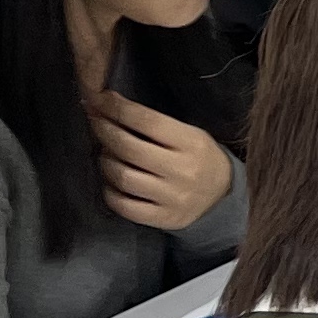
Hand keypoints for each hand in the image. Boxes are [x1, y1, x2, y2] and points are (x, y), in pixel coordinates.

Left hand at [89, 90, 232, 232]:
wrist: (222, 195)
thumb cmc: (199, 156)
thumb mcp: (188, 133)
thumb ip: (154, 124)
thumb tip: (107, 107)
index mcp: (192, 143)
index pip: (147, 121)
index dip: (117, 109)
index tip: (99, 99)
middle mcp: (183, 171)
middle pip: (130, 149)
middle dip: (105, 132)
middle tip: (95, 123)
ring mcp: (173, 198)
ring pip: (123, 178)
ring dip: (105, 161)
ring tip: (105, 153)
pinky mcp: (163, 219)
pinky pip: (124, 206)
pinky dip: (110, 191)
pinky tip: (111, 181)